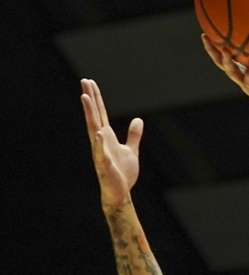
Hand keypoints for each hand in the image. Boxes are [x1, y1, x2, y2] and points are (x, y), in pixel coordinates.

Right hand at [80, 79, 141, 207]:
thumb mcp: (131, 150)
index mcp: (107, 137)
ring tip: (84, 98)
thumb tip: (138, 120)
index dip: (96, 98)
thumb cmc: (123, 173)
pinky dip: (100, 143)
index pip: (100, 113)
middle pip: (94, 116)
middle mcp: (101, 141)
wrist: (120, 193)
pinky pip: (101, 153)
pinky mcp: (104, 165)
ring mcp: (101, 151)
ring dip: (89, 114)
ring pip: (93, 129)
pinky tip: (98, 132)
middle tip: (84, 81)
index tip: (89, 83)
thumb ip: (134, 135)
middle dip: (90, 99)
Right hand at [201, 35, 248, 124]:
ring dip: (227, 63)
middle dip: (213, 52)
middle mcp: (244, 78)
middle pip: (223, 64)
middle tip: (205, 37)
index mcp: (247, 71)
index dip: (218, 47)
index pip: (229, 58)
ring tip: (224, 51)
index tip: (209, 32)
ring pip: (233, 74)